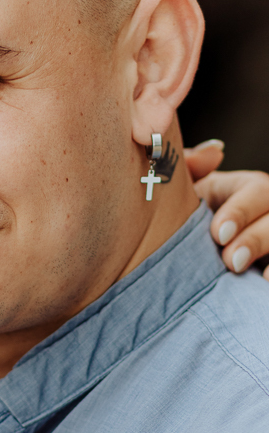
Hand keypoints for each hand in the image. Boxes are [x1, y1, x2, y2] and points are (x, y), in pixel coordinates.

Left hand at [185, 139, 268, 277]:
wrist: (173, 263)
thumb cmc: (178, 222)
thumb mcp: (180, 196)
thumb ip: (188, 169)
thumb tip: (214, 151)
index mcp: (242, 188)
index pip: (256, 189)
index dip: (241, 211)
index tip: (218, 234)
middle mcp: (265, 209)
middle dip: (255, 238)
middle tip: (231, 261)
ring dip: (263, 250)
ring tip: (240, 273)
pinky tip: (263, 281)